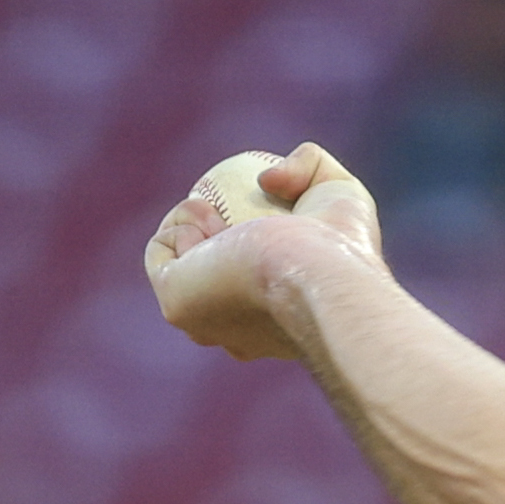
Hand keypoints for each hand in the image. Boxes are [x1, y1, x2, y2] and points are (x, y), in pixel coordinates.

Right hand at [143, 142, 386, 362]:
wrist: (319, 273)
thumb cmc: (343, 245)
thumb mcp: (340, 192)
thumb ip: (307, 167)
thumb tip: (266, 179)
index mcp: (278, 324)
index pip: (250, 288)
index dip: (244, 239)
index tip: (255, 208)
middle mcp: (238, 336)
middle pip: (209, 281)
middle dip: (210, 236)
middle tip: (231, 209)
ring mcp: (203, 324)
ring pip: (179, 266)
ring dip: (193, 222)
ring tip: (225, 216)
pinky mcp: (176, 306)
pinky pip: (162, 254)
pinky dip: (180, 222)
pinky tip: (213, 221)